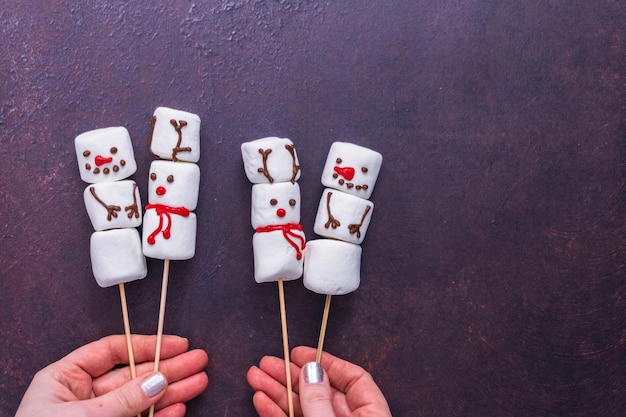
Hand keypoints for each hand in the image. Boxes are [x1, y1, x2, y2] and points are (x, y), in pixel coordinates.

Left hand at [15, 334, 208, 416]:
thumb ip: (123, 399)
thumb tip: (157, 380)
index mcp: (64, 379)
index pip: (112, 351)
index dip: (147, 345)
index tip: (177, 344)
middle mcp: (82, 397)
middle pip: (134, 374)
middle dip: (168, 367)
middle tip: (198, 360)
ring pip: (142, 398)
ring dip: (172, 391)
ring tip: (198, 382)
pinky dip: (160, 416)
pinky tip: (178, 408)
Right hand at [247, 346, 391, 416]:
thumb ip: (320, 403)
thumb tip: (312, 372)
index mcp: (371, 416)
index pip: (353, 379)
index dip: (326, 362)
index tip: (299, 353)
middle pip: (320, 391)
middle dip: (291, 375)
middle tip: (268, 362)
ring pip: (303, 408)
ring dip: (277, 392)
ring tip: (255, 376)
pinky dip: (276, 413)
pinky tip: (262, 400)